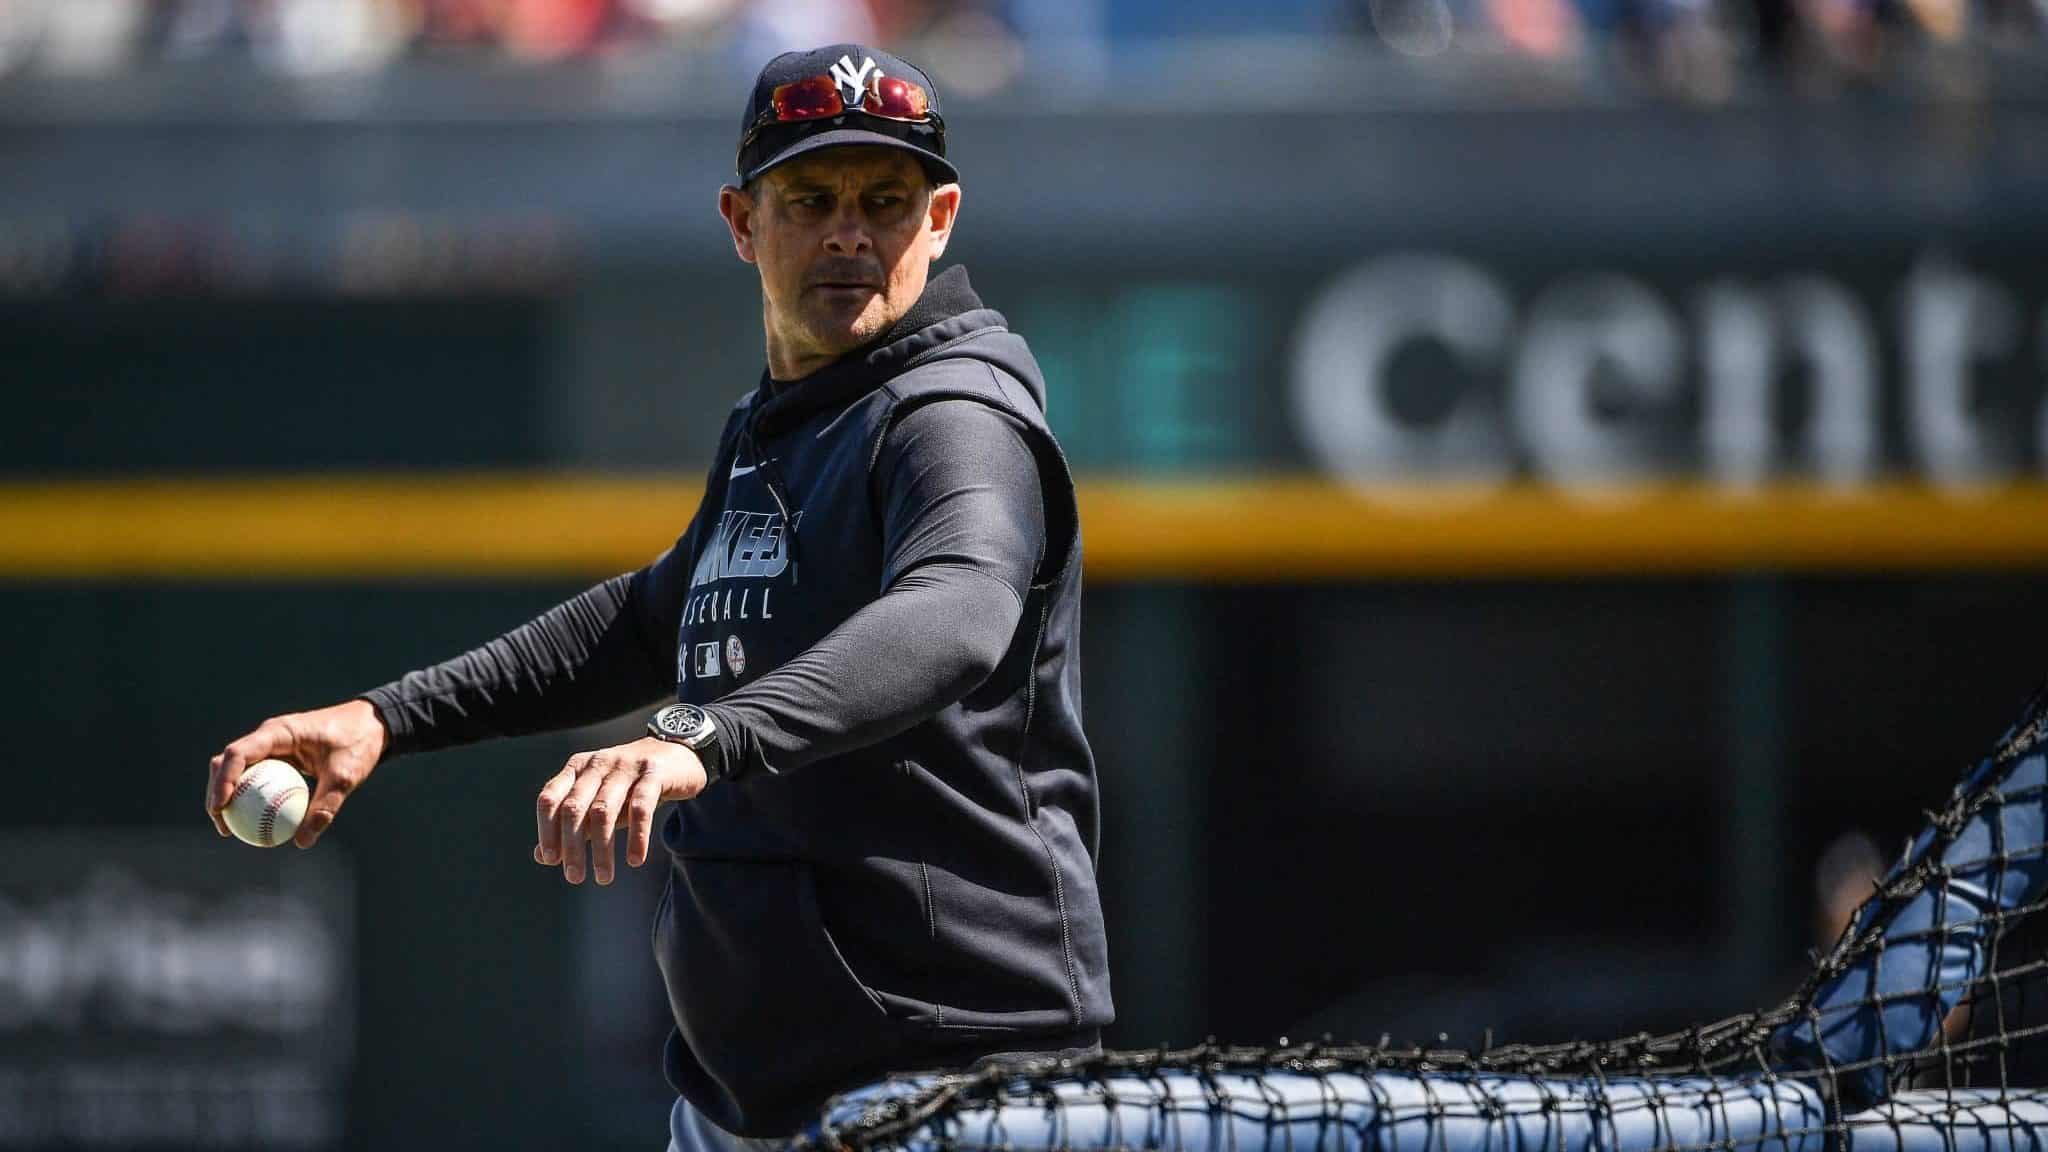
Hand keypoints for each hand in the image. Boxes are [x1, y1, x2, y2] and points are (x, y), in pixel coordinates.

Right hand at [208, 699, 387, 848]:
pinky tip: (253, 822)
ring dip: (228, 795)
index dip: (224, 780)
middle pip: (227, 762)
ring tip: (229, 828)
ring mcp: (273, 745)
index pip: (238, 753)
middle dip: (217, 792)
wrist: (374, 725)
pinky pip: (257, 776)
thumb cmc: (359, 744)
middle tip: (222, 825)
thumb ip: (325, 807)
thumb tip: (301, 842)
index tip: (221, 807)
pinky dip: (250, 796)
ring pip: (238, 770)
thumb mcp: (346, 777)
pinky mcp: (280, 756)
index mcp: (279, 732)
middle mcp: (269, 736)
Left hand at [534, 736, 706, 885]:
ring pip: (604, 811)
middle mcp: (597, 764)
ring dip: (602, 848)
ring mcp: (625, 766)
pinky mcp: (654, 773)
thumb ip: (572, 825)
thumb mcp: (598, 801)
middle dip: (572, 846)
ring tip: (604, 876)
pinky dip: (637, 836)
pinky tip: (634, 859)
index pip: (550, 798)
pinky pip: (641, 807)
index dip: (547, 830)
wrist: (675, 756)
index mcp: (577, 768)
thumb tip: (542, 856)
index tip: (551, 860)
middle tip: (575, 878)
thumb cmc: (629, 786)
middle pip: (574, 808)